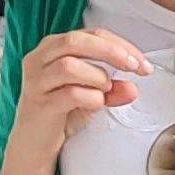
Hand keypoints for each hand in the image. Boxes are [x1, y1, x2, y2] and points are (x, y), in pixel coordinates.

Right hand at [10, 29, 146, 157]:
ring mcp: (36, 81)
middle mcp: (40, 59)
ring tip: (105, 90)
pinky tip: (96, 103)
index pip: (91, 34)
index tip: (140, 62)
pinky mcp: (40, 103)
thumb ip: (112, 90)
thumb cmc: (59, 111)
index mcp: (53, 47)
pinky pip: (70, 94)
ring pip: (69, 65)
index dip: (120, 45)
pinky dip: (91, 97)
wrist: (34, 140)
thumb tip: (132, 88)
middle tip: (133, 66)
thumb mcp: (91, 96)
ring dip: (97, 77)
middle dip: (111, 52)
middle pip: (76, 41)